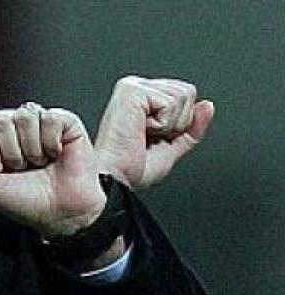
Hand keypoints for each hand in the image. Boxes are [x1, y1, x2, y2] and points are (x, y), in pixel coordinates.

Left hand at [0, 105, 105, 237]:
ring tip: (38, 163)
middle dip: (9, 153)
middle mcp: (12, 124)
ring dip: (31, 150)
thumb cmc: (24, 200)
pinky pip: (49, 119)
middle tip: (21, 169)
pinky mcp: (63, 121)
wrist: (59, 214)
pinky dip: (51, 143)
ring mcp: (37, 120)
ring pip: (24, 116)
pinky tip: (55, 154)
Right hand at [94, 76, 214, 190]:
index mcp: (141, 98)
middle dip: (176, 123)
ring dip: (169, 125)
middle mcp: (135, 88)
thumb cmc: (130, 169)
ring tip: (143, 135)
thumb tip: (207, 105)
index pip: (185, 96)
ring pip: (183, 96)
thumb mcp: (171, 148)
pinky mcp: (132, 91)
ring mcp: (132, 87)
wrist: (113, 180)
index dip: (178, 124)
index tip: (151, 140)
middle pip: (188, 92)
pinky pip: (172, 102)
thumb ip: (191, 127)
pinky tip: (140, 130)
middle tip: (148, 138)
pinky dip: (162, 124)